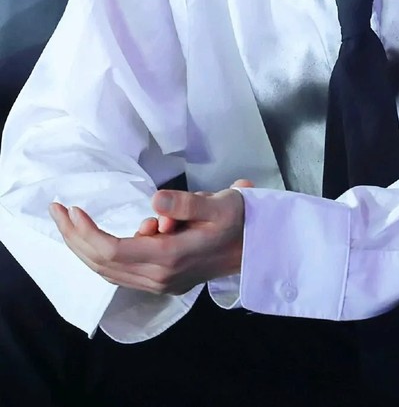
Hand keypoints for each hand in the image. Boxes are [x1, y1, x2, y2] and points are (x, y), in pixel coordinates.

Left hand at [49, 181, 249, 294]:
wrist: (257, 245)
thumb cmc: (238, 219)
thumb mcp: (219, 203)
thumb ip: (186, 203)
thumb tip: (155, 201)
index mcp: (171, 257)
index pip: (113, 250)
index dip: (86, 232)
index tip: (71, 208)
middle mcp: (160, 276)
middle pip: (102, 263)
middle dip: (74, 237)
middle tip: (57, 210)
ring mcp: (160, 283)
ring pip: (108, 270)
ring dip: (83, 246)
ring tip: (69, 221)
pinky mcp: (161, 280)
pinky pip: (120, 271)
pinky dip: (101, 254)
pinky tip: (100, 234)